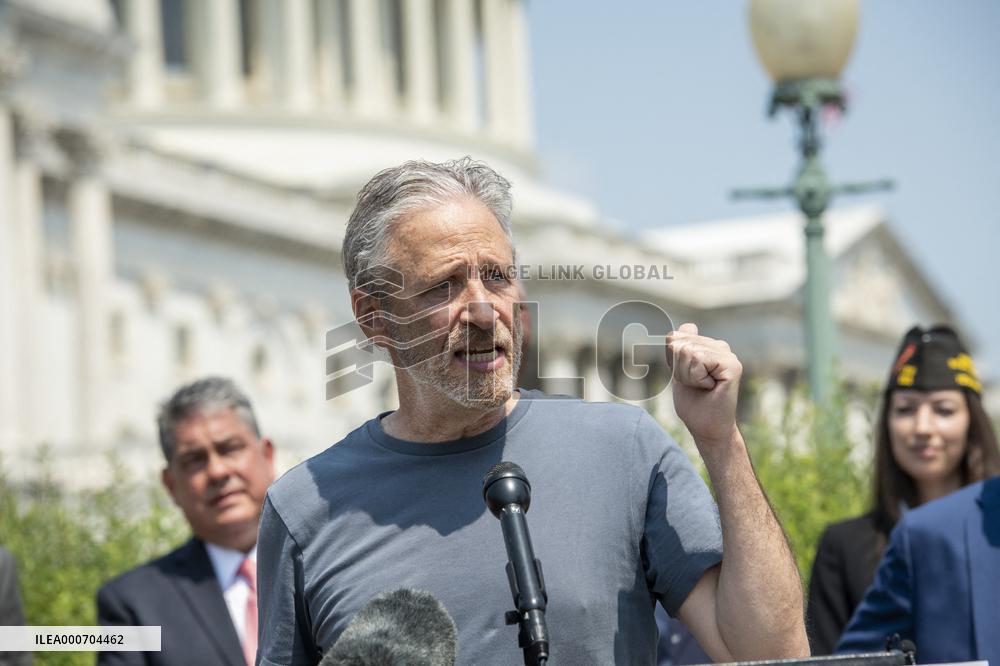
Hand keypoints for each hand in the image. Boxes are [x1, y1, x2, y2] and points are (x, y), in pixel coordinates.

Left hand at [666, 323, 741, 446]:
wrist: (707, 428)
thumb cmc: (694, 403)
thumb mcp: (680, 371)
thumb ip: (680, 348)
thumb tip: (687, 326)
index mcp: (709, 346)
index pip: (676, 335)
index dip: (672, 360)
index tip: (685, 377)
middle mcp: (720, 346)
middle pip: (679, 344)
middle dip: (679, 369)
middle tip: (695, 385)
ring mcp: (728, 354)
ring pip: (687, 352)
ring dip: (687, 375)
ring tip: (702, 387)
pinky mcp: (732, 365)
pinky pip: (698, 360)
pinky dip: (696, 378)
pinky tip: (709, 387)